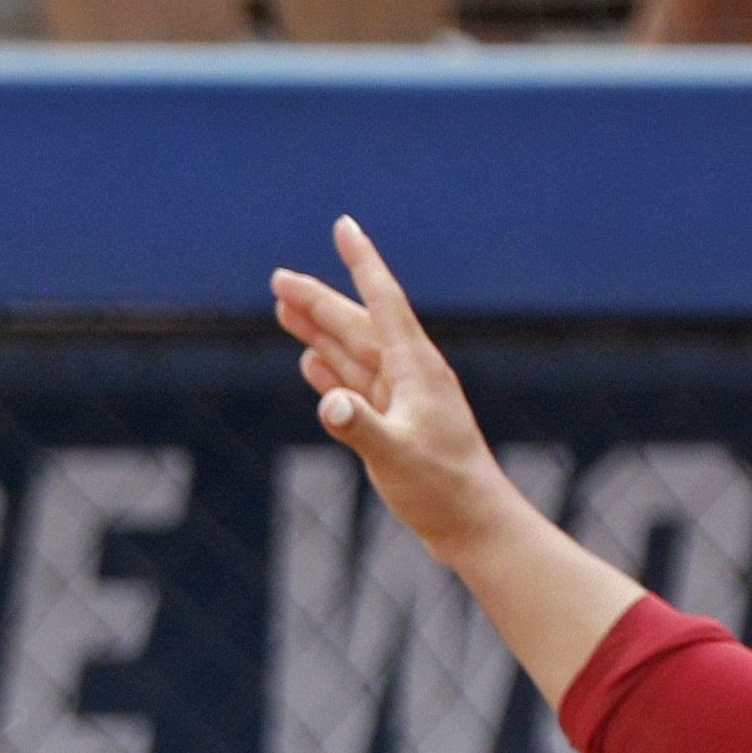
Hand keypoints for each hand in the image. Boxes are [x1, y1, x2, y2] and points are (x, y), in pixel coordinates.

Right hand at [275, 217, 526, 559]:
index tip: (344, 225)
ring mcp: (402, 399)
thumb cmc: (442, 490)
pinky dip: (332, 371)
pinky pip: (357, 386)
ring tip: (284, 308)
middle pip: (356, 325)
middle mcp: (409, 375)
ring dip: (319, 331)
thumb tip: (330, 402)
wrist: (473, 526)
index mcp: (416, 368)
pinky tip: (311, 360)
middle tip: (278, 280)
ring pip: (352, 353)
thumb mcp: (396, 457)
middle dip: (318, 301)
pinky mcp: (394, 424)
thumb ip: (360, 428)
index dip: (362, 262)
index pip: (383, 301)